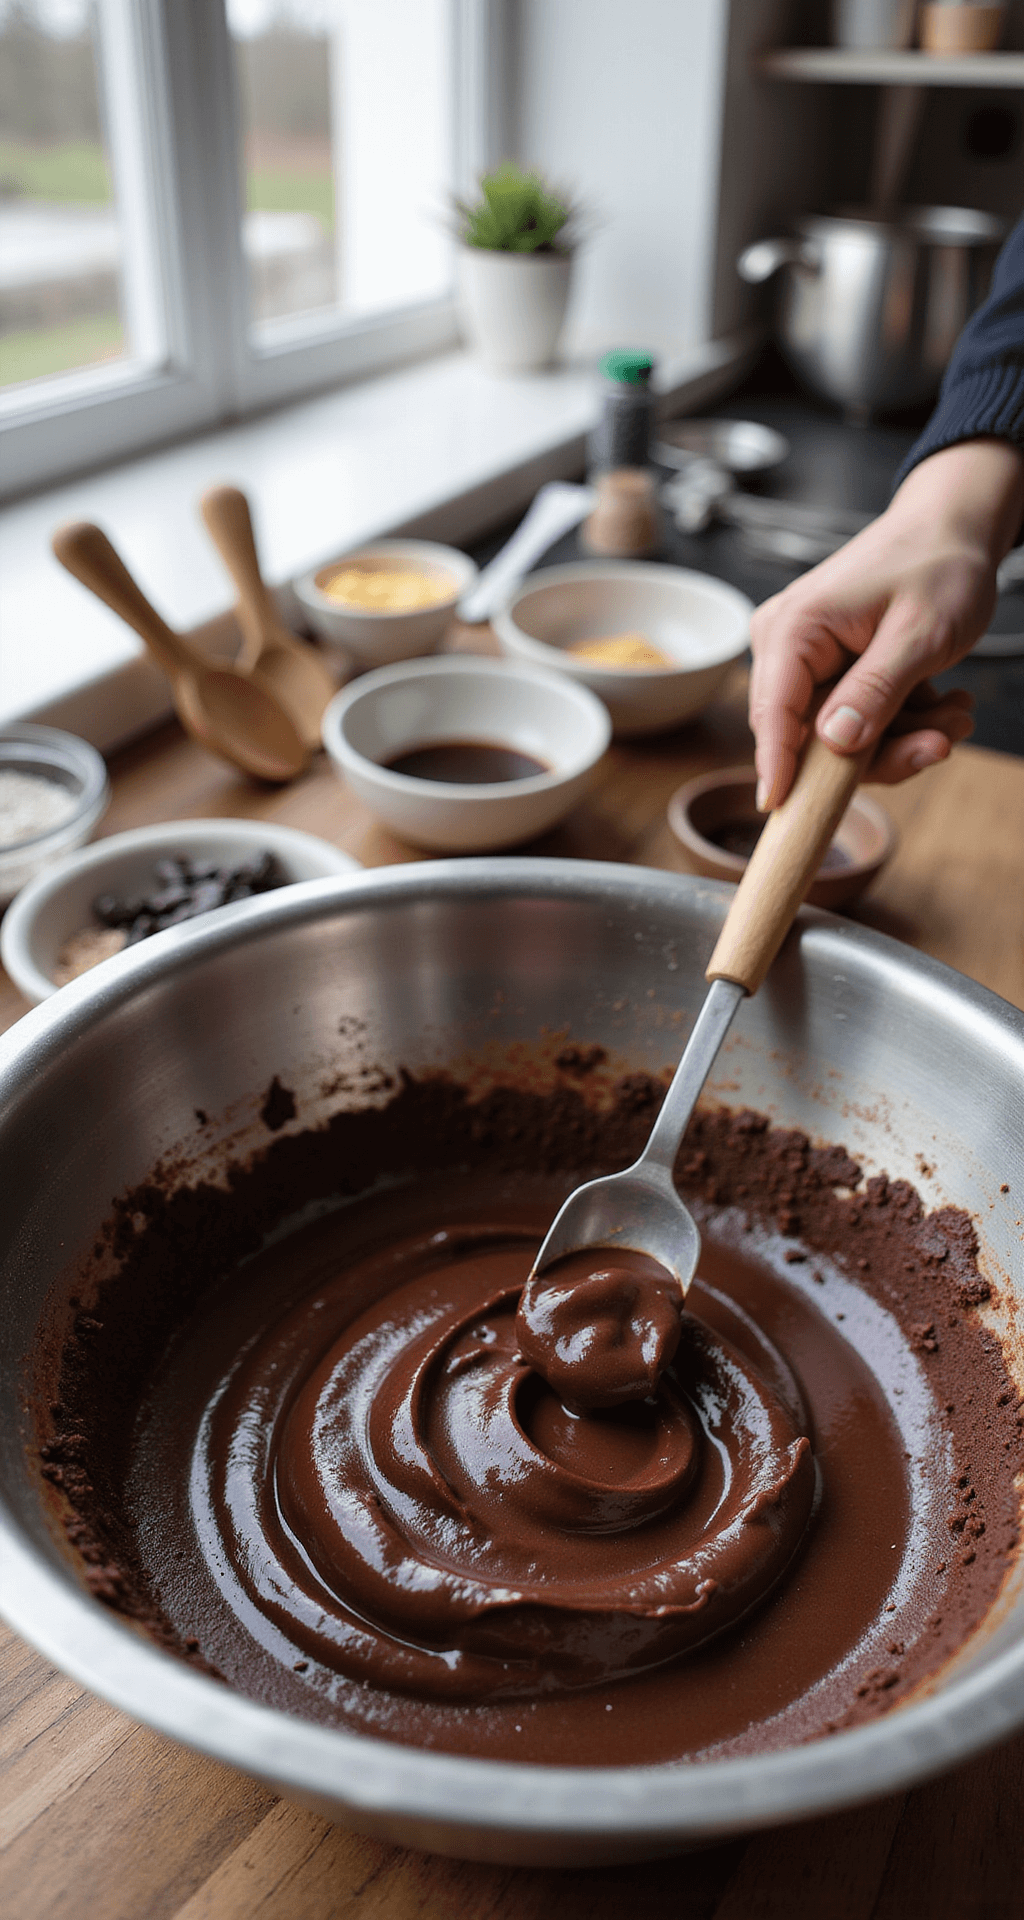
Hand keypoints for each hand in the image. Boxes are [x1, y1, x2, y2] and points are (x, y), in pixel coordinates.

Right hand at [748, 439, 1023, 808]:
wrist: (953, 528)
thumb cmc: (937, 562)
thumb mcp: (920, 633)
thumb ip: (876, 690)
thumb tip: (835, 744)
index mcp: (795, 628)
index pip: (773, 714)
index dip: (781, 768)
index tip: (784, 811)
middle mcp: (785, 644)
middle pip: (809, 735)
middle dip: (880, 751)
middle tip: (943, 742)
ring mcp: (805, 658)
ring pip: (837, 735)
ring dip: (901, 737)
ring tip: (954, 715)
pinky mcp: (827, 669)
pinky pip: (853, 719)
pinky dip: (900, 722)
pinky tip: (939, 703)